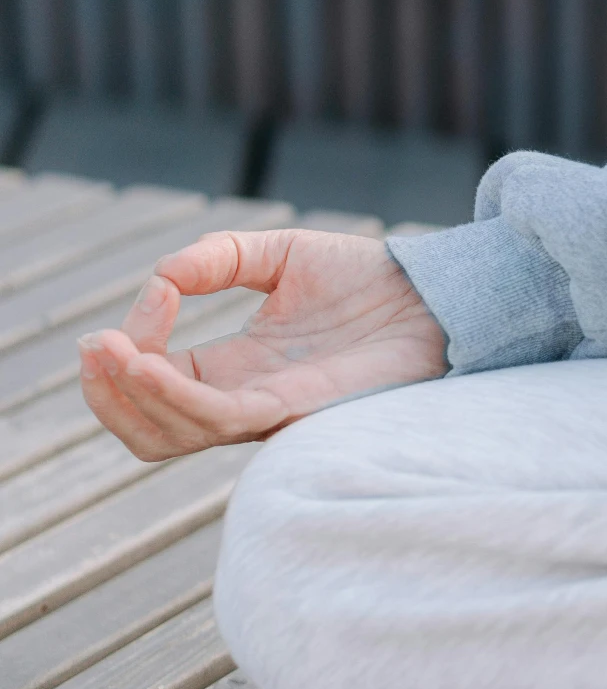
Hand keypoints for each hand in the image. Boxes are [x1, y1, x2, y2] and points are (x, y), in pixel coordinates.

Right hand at [78, 229, 448, 461]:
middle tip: (92, 349)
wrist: (432, 289)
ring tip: (110, 351)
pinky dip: (176, 395)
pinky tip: (150, 362)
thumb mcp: (276, 255)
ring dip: (131, 395)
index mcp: (234, 369)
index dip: (121, 360)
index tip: (129, 312)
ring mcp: (270, 411)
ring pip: (176, 434)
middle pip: (152, 431)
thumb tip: (160, 277)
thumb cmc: (366, 277)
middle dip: (107, 395)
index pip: (154, 386)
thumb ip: (215, 259)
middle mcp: (245, 400)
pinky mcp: (299, 410)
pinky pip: (223, 419)